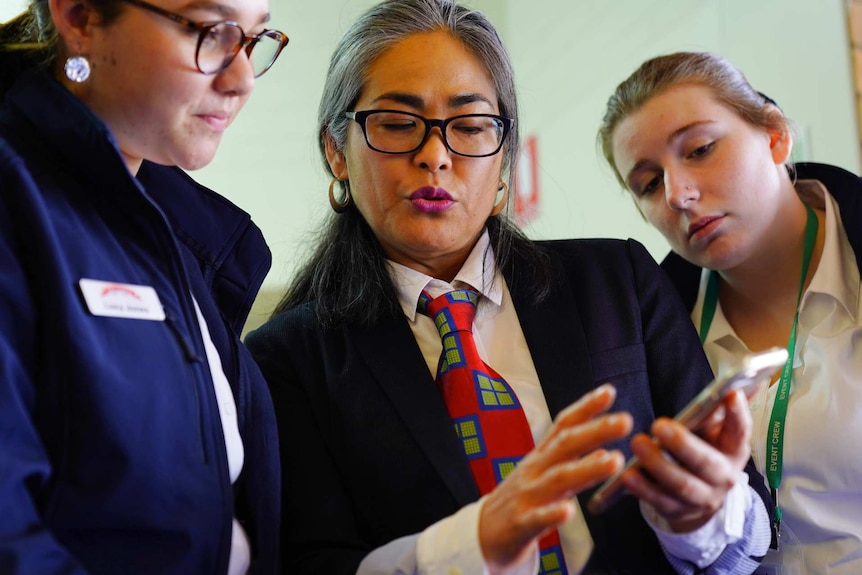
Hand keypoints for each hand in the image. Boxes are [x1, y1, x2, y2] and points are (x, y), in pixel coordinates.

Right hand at [479, 384, 632, 571]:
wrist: (481, 535)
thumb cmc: (520, 502)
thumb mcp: (543, 477)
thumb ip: (570, 463)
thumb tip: (603, 450)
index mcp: (541, 458)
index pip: (563, 427)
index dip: (584, 408)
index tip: (609, 391)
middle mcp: (534, 471)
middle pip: (564, 446)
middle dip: (595, 431)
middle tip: (625, 421)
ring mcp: (526, 496)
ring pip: (558, 479)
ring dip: (586, 468)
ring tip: (614, 461)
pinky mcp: (519, 525)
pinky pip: (538, 519)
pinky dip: (553, 514)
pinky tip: (569, 512)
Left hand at [622, 389, 752, 531]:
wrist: (700, 496)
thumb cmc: (704, 449)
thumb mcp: (713, 431)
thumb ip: (717, 410)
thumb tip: (736, 381)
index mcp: (735, 450)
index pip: (741, 431)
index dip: (738, 414)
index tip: (730, 393)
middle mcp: (724, 477)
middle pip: (706, 462)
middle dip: (683, 444)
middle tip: (659, 425)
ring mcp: (702, 498)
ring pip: (682, 484)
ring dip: (658, 465)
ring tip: (637, 444)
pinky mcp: (678, 511)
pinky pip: (660, 501)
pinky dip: (643, 489)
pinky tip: (628, 475)